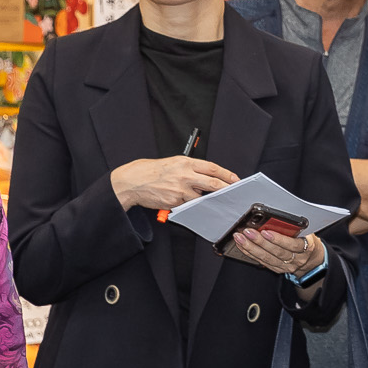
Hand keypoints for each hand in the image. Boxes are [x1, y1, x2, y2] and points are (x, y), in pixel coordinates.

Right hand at [110, 156, 238, 213]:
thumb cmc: (151, 171)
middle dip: (225, 189)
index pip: (212, 168)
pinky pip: (188, 204)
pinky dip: (190, 204)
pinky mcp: (174, 201)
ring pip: (201, 196)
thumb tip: (206, 177)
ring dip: (205, 199)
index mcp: (185, 162)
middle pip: (212, 183)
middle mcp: (184, 175)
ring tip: (206, 198)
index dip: (227, 174)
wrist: (132, 181)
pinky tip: (188, 201)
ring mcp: (180, 189)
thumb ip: (190, 169)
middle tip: (233, 192)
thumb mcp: (173, 163)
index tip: (235, 179)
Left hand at [230, 227, 321, 276]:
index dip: (278, 239)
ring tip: (240, 238)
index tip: (266, 231)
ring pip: (267, 258)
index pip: (292, 244)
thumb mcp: (308, 232)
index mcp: (307, 247)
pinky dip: (251, 254)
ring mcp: (286, 266)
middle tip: (248, 232)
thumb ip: (295, 227)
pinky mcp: (277, 269)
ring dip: (251, 248)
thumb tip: (276, 217)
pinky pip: (262, 262)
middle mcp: (297, 259)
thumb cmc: (308, 240)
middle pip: (276, 252)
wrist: (312, 259)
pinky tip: (242, 246)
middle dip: (260, 242)